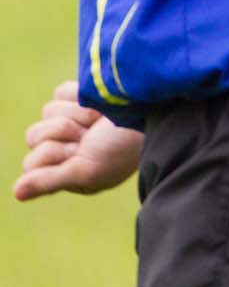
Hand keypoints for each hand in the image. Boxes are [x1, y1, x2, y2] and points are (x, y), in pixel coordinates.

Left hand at [14, 81, 141, 201]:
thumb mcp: (87, 171)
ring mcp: (75, 121)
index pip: (33, 161)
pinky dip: (79, 95)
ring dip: (75, 114)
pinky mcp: (83, 96)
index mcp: (68, 170)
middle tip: (91, 136)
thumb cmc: (123, 149)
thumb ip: (50, 181)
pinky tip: (99, 103)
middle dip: (64, 133)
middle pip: (35, 135)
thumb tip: (15, 193)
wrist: (155, 112)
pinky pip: (60, 92)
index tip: (80, 153)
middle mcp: (69, 147)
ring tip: (100, 119)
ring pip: (47, 112)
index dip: (54, 154)